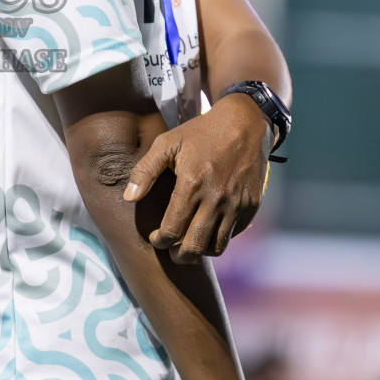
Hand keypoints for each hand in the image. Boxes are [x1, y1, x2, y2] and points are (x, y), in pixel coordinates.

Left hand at [122, 93, 270, 262]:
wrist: (243, 124)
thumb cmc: (200, 132)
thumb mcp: (167, 143)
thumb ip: (145, 171)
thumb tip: (129, 198)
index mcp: (192, 184)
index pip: (172, 230)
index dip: (159, 240)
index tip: (155, 238)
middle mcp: (216, 199)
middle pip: (194, 247)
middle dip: (178, 256)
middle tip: (171, 251)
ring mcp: (237, 204)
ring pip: (217, 247)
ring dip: (200, 250)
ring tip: (189, 243)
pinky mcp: (251, 206)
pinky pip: (233, 234)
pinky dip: (220, 237)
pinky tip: (208, 228)